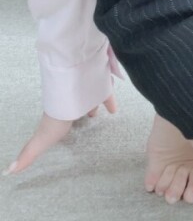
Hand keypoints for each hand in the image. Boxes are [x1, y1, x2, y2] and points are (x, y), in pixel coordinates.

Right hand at [2, 93, 116, 175]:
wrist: (71, 94)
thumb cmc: (56, 117)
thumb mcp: (41, 139)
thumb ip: (28, 154)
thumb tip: (8, 172)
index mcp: (59, 111)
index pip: (61, 118)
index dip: (64, 123)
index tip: (68, 128)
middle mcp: (73, 100)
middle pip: (77, 106)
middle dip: (81, 111)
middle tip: (89, 117)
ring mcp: (88, 92)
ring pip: (90, 98)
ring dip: (93, 104)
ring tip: (96, 113)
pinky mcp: (102, 88)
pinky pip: (107, 94)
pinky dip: (110, 102)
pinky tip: (114, 110)